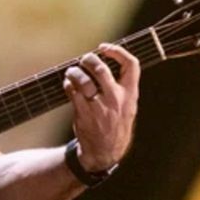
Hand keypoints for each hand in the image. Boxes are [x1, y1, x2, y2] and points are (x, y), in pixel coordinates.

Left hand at [62, 43, 139, 170]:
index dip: (117, 51)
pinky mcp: (84, 114)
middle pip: (101, 69)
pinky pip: (72, 92)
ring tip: (72, 72)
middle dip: (89, 60)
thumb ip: (123, 87)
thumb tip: (108, 62)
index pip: (131, 65)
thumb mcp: (129, 107)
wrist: (105, 151)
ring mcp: (99, 107)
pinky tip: (69, 85)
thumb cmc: (116, 124)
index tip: (104, 48)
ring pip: (83, 80)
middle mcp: (116, 99)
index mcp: (130, 95)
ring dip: (74, 72)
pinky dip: (68, 85)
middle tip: (84, 60)